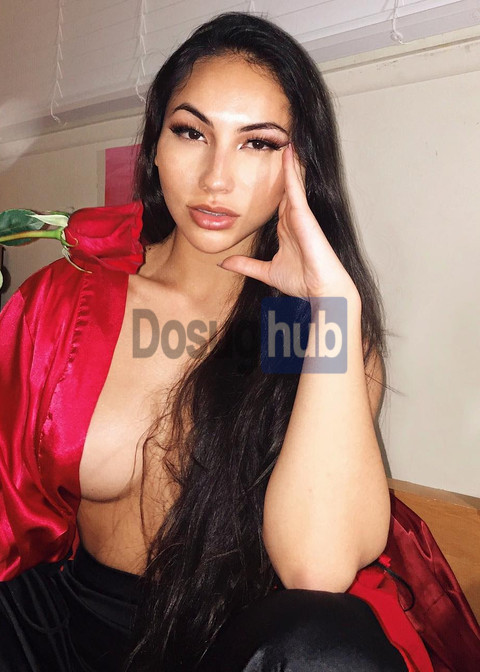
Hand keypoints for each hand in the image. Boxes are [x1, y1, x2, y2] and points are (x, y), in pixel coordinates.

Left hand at [218, 144, 357, 299]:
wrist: (320, 291)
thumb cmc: (301, 281)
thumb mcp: (266, 271)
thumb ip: (245, 265)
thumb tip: (224, 263)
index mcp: (286, 228)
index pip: (277, 200)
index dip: (271, 183)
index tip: (263, 166)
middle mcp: (294, 218)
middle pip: (285, 187)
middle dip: (281, 166)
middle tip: (276, 141)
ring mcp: (300, 215)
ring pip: (291, 183)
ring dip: (288, 162)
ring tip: (284, 138)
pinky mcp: (304, 215)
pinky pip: (295, 188)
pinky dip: (291, 171)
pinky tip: (288, 153)